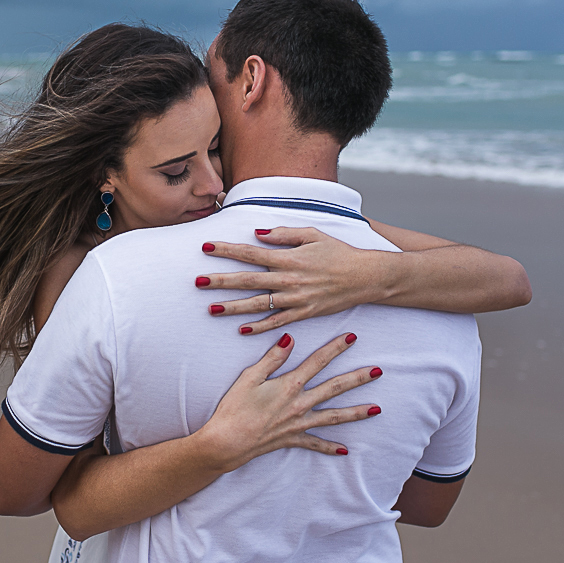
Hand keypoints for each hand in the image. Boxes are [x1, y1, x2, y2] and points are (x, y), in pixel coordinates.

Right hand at [193, 332, 381, 472]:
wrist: (227, 442)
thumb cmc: (234, 408)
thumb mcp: (250, 377)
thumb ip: (272, 358)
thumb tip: (290, 339)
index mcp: (290, 385)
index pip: (318, 361)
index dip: (335, 348)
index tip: (351, 337)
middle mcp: (300, 404)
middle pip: (335, 388)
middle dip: (358, 378)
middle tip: (378, 371)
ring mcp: (299, 423)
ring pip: (334, 416)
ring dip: (356, 412)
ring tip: (376, 409)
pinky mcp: (292, 439)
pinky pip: (315, 443)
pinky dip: (330, 447)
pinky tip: (344, 450)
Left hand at [197, 227, 386, 334]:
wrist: (365, 277)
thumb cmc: (339, 252)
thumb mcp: (313, 234)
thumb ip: (284, 234)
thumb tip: (258, 233)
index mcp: (288, 258)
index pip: (251, 253)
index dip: (227, 250)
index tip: (206, 247)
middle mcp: (288, 279)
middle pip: (248, 280)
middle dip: (221, 281)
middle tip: (198, 282)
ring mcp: (295, 299)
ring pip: (258, 304)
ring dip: (233, 307)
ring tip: (211, 308)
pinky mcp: (304, 314)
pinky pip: (277, 322)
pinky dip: (259, 327)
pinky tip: (241, 329)